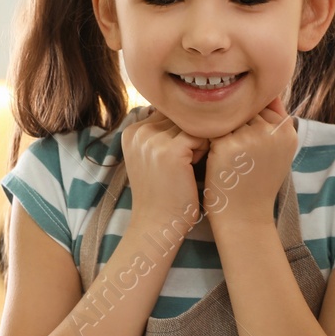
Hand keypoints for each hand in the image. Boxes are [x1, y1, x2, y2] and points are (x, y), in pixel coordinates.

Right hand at [122, 108, 209, 237]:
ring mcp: (153, 140)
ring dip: (198, 142)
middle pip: (179, 117)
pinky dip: (203, 149)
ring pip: (191, 125)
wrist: (157, 223)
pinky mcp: (171, 151)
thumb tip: (187, 112)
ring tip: (191, 163)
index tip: (179, 154)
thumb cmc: (160, 193)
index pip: (167, 113)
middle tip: (189, 160)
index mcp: (131, 131)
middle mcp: (138, 132)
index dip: (179, 131)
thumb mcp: (150, 158)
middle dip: (189, 135)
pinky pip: (200, 136)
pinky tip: (196, 166)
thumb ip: (160, 133)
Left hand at [202, 96, 297, 229]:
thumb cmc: (257, 182)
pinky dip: (209, 142)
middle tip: (237, 153)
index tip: (247, 143)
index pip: (263, 104)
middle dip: (236, 125)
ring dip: (222, 132)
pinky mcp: (227, 146)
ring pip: (227, 118)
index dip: (249, 120)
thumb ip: (272, 122)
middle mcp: (272, 131)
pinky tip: (215, 160)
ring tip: (227, 157)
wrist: (244, 216)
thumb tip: (262, 92)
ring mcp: (249, 137)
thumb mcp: (276, 151)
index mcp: (287, 130)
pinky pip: (211, 130)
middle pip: (244, 109)